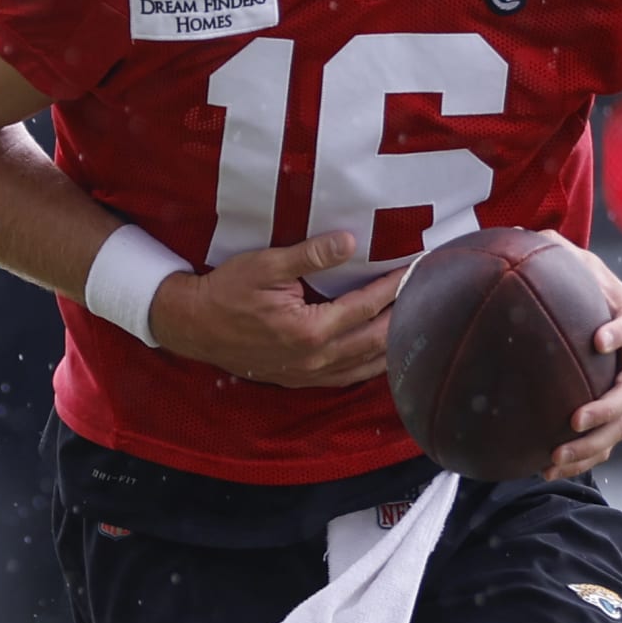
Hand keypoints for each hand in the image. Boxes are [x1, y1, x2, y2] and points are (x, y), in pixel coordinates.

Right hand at [149, 230, 400, 388]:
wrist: (193, 326)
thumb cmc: (226, 291)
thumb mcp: (265, 264)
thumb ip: (310, 255)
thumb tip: (350, 242)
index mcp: (309, 330)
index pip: (367, 306)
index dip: (395, 286)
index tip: (417, 269)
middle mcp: (315, 359)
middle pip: (376, 340)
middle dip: (405, 316)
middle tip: (428, 295)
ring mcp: (308, 374)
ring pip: (367, 365)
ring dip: (394, 345)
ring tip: (416, 322)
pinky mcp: (301, 379)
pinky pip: (348, 378)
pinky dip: (372, 365)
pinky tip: (384, 353)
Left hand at [544, 252, 621, 481]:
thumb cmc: (605, 295)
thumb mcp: (588, 268)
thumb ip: (562, 253)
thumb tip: (526, 232)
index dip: (619, 334)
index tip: (598, 339)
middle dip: (606, 408)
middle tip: (575, 418)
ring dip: (591, 445)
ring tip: (556, 456)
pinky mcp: (619, 417)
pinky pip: (605, 445)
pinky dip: (581, 460)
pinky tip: (545, 470)